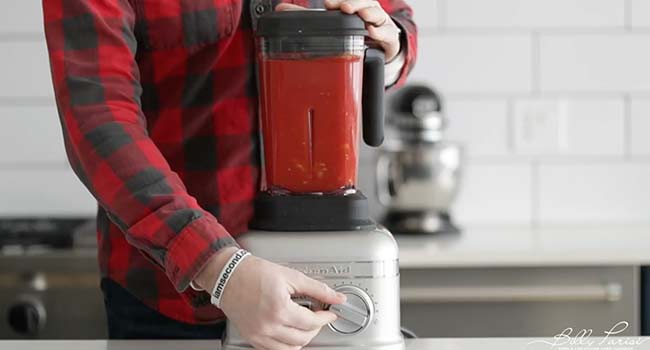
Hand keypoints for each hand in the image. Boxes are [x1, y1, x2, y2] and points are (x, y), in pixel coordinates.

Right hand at [196, 250, 345, 349]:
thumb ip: (317, 288)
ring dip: (302, 338)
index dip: (325, 318)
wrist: (227, 275)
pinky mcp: (252, 338)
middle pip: (304, 338)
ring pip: (291, 348)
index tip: (330, 313)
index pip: (312, 322)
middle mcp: (268, 325)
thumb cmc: (253, 272)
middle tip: (318, 316)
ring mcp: (259, 334)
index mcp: (279, 309)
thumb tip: (336, 297)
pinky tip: (289, 330)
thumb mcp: (290, 276)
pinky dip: (286, 344)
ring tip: (304, 324)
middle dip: (316, 328)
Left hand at [275, 0, 401, 61]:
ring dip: (368, 13)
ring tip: (359, 16)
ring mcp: (381, 24)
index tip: (328, 4)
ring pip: (377, 14)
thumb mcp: (334, 24)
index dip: (340, 0)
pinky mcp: (389, 39)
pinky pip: (387, 34)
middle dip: (353, 3)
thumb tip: (280, 9)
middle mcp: (369, 11)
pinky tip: (372, 31)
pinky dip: (380, 32)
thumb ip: (306, 17)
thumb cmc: (356, 31)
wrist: (383, 49)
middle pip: (364, 2)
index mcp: (355, 5)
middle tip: (342, 8)